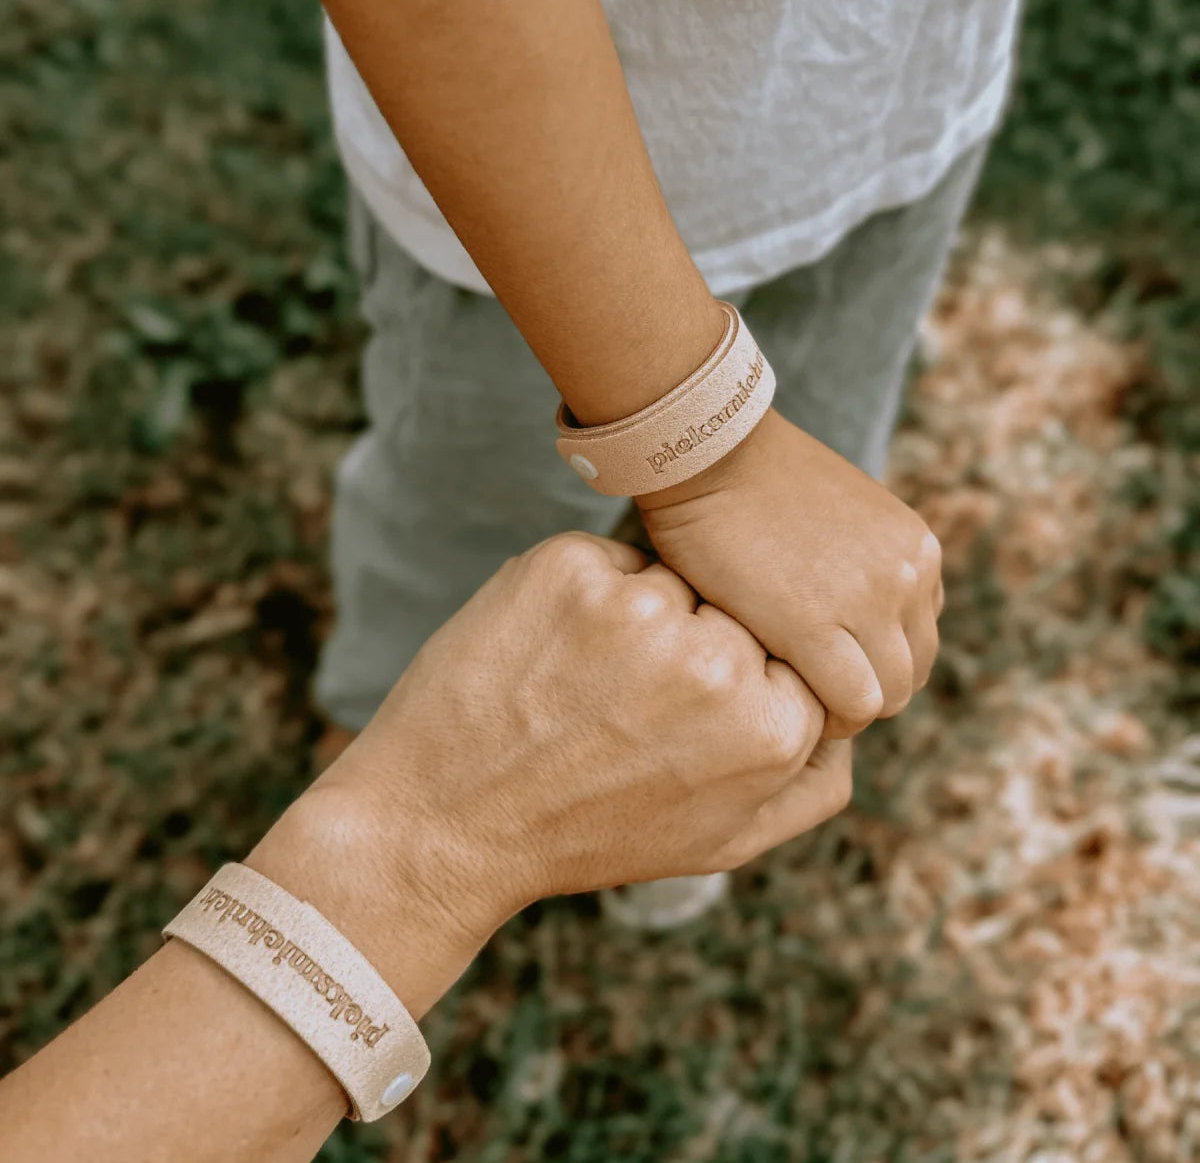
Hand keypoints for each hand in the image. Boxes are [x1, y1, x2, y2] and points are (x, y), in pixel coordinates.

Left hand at [252, 532, 848, 1000]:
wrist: (442, 822)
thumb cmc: (588, 834)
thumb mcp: (718, 840)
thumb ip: (808, 787)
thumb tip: (854, 724)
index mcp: (771, 727)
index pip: (789, 659)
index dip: (732, 684)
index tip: (676, 718)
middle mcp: (718, 662)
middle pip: (735, 613)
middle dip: (690, 648)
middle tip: (618, 707)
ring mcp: (641, 610)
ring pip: (672, 582)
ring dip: (634, 620)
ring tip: (576, 685)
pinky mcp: (570, 570)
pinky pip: (606, 563)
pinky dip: (581, 597)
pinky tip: (546, 654)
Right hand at [636, 408, 944, 738]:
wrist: (709, 452)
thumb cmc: (756, 482)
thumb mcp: (845, 518)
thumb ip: (864, 565)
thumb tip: (851, 619)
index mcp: (918, 549)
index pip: (919, 637)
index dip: (873, 660)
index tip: (826, 663)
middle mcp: (910, 574)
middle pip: (911, 673)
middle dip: (863, 690)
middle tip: (805, 689)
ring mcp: (869, 601)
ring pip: (887, 697)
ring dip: (843, 708)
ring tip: (792, 700)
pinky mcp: (815, 627)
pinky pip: (850, 705)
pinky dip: (825, 718)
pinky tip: (783, 704)